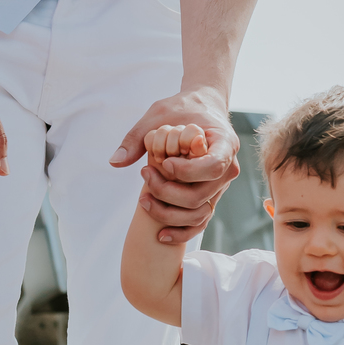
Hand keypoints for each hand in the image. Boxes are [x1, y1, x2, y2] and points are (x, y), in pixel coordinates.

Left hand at [112, 87, 238, 243]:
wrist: (198, 110)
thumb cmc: (180, 109)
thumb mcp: (158, 116)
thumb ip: (137, 138)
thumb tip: (115, 162)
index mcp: (225, 143)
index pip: (213, 166)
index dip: (187, 171)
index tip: (164, 163)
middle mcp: (228, 168)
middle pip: (202, 195)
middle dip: (168, 192)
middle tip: (145, 175)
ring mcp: (220, 186)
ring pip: (199, 213)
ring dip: (168, 212)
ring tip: (143, 200)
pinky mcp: (210, 198)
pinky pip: (200, 223)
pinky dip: (181, 232)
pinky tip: (160, 235)